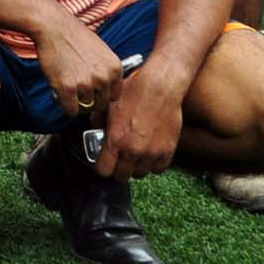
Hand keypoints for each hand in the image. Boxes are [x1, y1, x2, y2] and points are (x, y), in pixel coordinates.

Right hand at [30, 9, 122, 118]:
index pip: (115, 96)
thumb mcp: (101, 51)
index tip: (94, 97)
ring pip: (86, 108)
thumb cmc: (73, 35)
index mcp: (115, 68)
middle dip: (90, 102)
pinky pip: (71, 110)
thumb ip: (106, 70)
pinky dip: (65, 106)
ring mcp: (86, 84)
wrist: (53, 26)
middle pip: (102, 105)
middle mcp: (104, 78)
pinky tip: (60, 95)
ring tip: (68, 90)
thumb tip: (104, 89)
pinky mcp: (68, 88)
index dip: (102, 96)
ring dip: (76, 102)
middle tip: (79, 98)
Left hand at [95, 64, 184, 180]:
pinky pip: (158, 169)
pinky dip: (153, 164)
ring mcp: (152, 152)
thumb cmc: (133, 92)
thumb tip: (95, 128)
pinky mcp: (168, 151)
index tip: (104, 162)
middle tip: (119, 160)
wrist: (160, 87)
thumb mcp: (109, 105)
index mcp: (115, 140)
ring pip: (140, 174)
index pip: (104, 170)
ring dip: (136, 167)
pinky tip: (149, 152)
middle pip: (122, 176)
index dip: (102, 167)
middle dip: (118, 169)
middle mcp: (133, 150)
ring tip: (134, 155)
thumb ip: (99, 120)